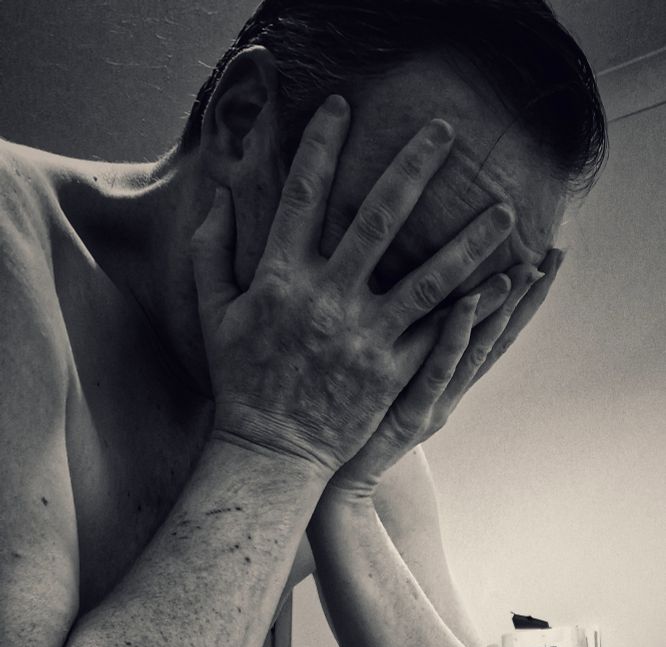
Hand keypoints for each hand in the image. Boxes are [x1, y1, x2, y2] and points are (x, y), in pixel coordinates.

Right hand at [191, 95, 516, 477]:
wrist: (269, 451)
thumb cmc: (240, 379)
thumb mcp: (215, 313)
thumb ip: (211, 252)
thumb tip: (220, 196)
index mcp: (280, 279)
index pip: (303, 196)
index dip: (320, 145)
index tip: (341, 106)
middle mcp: (325, 300)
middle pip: (377, 218)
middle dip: (413, 167)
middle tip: (446, 131)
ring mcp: (362, 337)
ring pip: (426, 277)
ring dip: (469, 240)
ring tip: (505, 210)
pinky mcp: (389, 373)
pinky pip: (438, 334)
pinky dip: (473, 310)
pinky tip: (504, 284)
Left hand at [327, 250, 563, 496]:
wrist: (336, 487)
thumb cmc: (352, 426)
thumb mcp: (383, 379)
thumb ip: (399, 344)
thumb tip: (398, 293)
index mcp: (446, 381)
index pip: (493, 331)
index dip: (521, 297)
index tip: (544, 255)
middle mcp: (450, 392)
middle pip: (499, 338)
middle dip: (529, 296)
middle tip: (555, 254)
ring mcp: (435, 405)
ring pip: (478, 351)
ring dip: (503, 310)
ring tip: (524, 270)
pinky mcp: (412, 416)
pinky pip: (437, 369)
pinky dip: (454, 335)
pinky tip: (466, 301)